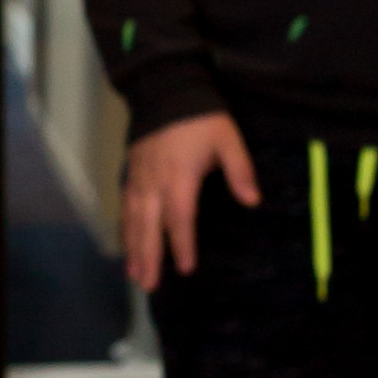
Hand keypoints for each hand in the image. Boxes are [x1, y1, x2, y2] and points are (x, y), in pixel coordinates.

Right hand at [122, 108, 255, 289]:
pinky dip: (125, 228)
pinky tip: (126, 244)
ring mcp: (139, 179)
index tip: (186, 268)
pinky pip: (125, 206)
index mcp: (180, 178)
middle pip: (150, 228)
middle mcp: (154, 184)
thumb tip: (252, 202)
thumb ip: (240, 171)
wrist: (165, 91)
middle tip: (149, 286)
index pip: (180, 219)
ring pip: (133, 221)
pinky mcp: (130, 172)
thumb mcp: (228, 139)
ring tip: (135, 275)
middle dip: (150, 258)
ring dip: (134, 249)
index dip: (182, 245)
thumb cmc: (201, 117)